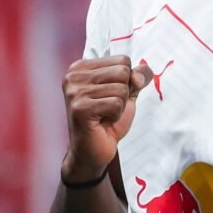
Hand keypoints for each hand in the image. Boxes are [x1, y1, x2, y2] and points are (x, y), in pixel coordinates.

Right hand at [63, 56, 152, 180]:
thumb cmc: (108, 121)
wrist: (94, 151)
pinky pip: (116, 104)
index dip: (127, 81)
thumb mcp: (127, 93)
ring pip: (121, 89)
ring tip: (104, 115)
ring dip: (119, 107)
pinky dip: (116, 116)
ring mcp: (74, 91)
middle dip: (124, 94)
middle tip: (107, 108)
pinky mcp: (79, 108)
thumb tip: (140, 74)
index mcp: (81, 67)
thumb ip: (138, 77)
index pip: (123, 60)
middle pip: (123, 72)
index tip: (110, 96)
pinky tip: (102, 122)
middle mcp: (73, 75)